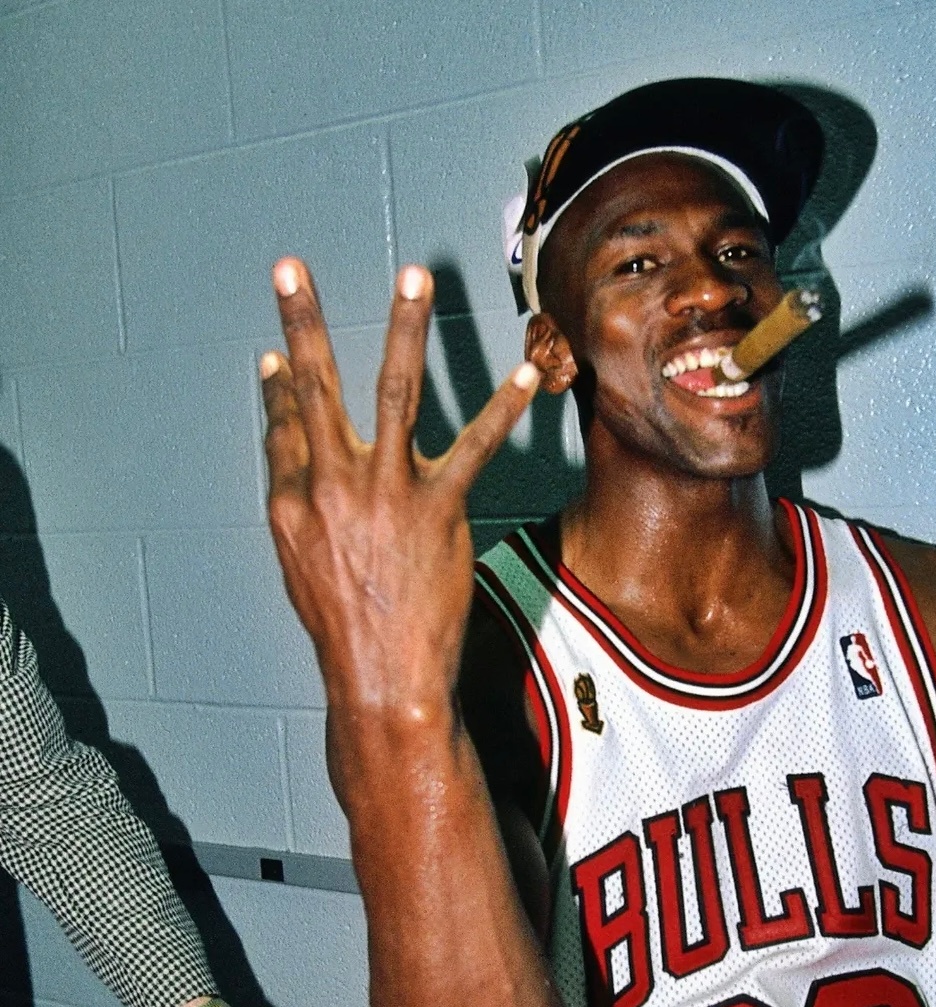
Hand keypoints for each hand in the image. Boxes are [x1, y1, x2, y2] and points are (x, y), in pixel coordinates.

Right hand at [260, 257, 540, 737]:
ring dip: (403, 328)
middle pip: (314, 388)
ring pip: (393, 391)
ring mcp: (386, 492)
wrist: (381, 676)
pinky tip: (525, 374)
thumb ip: (296, 505)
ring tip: (413, 276)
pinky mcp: (438, 509)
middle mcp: (331, 485)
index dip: (279, 384)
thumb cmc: (345, 626)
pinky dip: (504, 408)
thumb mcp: (300, 564)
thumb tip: (292, 456)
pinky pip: (476, 447)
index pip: (282, 425)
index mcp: (291, 501)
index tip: (275, 350)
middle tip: (290, 267)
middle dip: (301, 323)